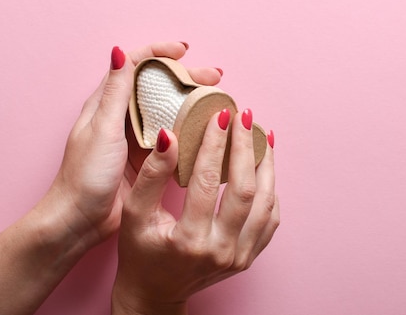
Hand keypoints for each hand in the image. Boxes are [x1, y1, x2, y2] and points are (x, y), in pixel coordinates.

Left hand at [37, 42, 221, 248]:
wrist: (80, 220)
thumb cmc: (85, 175)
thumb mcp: (103, 129)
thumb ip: (115, 92)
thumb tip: (119, 51)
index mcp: (106, 103)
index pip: (134, 65)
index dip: (159, 53)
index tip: (184, 51)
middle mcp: (121, 116)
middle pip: (157, 86)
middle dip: (186, 77)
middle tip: (214, 78)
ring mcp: (135, 138)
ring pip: (168, 111)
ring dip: (191, 102)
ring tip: (217, 99)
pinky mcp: (146, 159)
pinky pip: (172, 137)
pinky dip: (189, 129)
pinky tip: (207, 130)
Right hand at [111, 109, 279, 314]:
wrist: (155, 291)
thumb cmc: (140, 251)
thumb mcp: (135, 213)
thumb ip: (152, 175)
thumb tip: (171, 136)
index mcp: (189, 240)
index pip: (208, 182)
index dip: (215, 145)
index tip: (219, 115)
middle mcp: (220, 250)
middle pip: (245, 189)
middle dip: (246, 147)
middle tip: (244, 117)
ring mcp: (239, 256)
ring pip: (265, 203)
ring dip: (266, 165)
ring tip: (262, 136)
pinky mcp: (248, 257)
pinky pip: (270, 219)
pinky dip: (270, 191)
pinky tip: (264, 168)